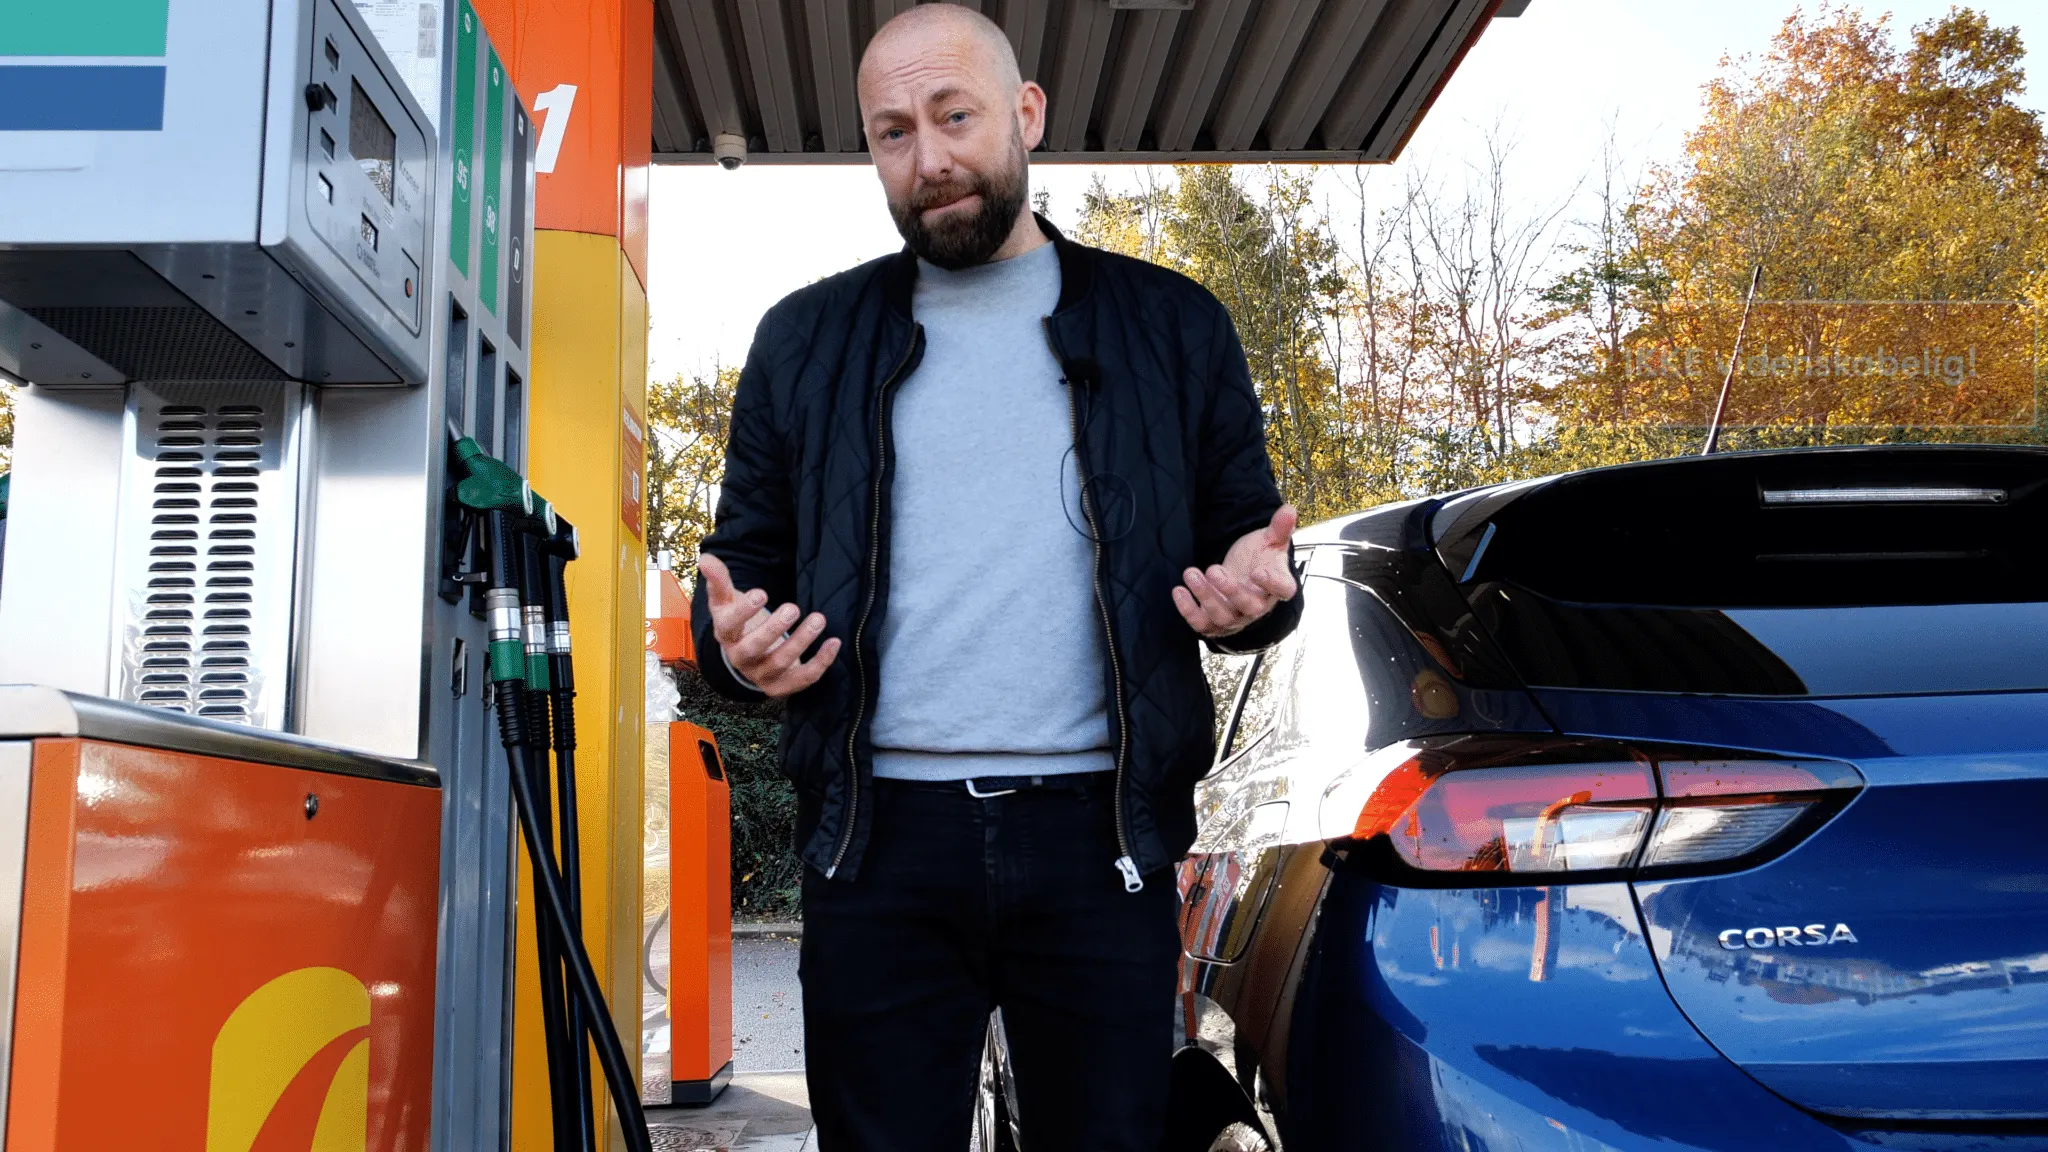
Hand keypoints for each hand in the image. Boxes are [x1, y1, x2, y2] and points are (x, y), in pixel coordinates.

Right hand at [698, 552, 839, 696]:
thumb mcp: (727, 601)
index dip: (743, 612)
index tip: (761, 594)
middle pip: (753, 648)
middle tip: (793, 608)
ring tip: (818, 618)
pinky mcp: (781, 686)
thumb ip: (719, 580)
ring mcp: (761, 675)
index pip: (729, 626)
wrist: (748, 656)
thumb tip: (705, 558)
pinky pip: (802, 679)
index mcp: (726, 635)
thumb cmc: (739, 622)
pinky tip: (833, 642)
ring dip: (801, 642)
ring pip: (779, 663)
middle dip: (774, 629)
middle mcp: (741, 658)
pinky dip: (820, 663)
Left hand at [1172, 505, 1298, 638]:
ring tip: (1191, 573)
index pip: (1283, 590)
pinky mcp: (1215, 623)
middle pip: (1249, 607)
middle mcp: (1258, 607)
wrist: (1242, 577)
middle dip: (1230, 590)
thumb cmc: (1259, 560)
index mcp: (1278, 587)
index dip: (1272, 584)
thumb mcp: (1270, 542)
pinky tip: (1179, 590)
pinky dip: (1188, 610)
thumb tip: (1289, 508)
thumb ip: (1279, 528)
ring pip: (1223, 616)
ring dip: (1205, 596)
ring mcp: (1236, 617)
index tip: (1259, 571)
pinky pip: (1202, 624)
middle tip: (1213, 569)